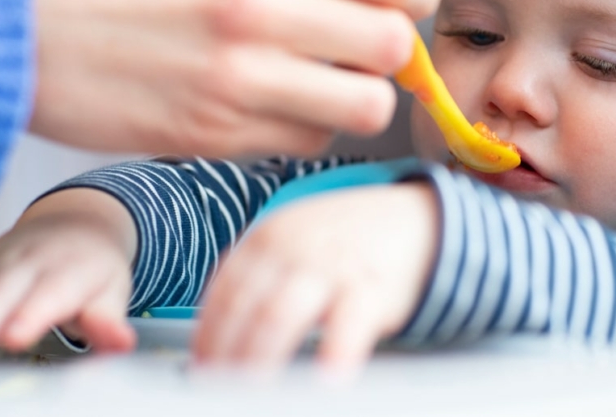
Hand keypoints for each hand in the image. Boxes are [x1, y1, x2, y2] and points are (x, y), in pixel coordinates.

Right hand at [21, 0, 441, 157]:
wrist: (10, 28)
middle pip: (393, 47)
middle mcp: (257, 5)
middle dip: (391, 52)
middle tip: (362, 49)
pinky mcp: (214, 135)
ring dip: (354, 98)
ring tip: (320, 85)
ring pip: (363, 106)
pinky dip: (304, 128)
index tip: (405, 2)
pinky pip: (306, 141)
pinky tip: (271, 109)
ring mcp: (238, 78)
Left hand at [192, 183, 439, 373]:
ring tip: (250, 397)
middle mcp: (291, 250)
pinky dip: (331, 354)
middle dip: (226, 358)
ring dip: (258, 361)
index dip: (207, 339)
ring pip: (278, 318)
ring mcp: (330, 267)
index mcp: (265, 239)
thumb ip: (256, 278)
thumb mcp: (293, 241)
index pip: (222, 295)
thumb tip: (216, 338)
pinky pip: (346, 326)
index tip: (202, 370)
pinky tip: (325, 382)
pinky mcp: (370, 288)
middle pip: (244, 311)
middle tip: (220, 392)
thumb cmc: (345, 242)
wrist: (414, 219)